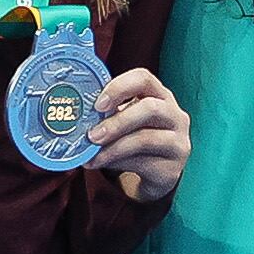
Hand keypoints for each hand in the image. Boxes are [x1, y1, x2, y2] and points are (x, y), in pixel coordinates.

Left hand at [88, 67, 189, 200]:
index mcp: (160, 96)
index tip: (98, 104)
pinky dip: (117, 163)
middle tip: (92, 134)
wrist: (156, 174)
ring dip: (114, 146)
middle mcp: (175, 115)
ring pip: (146, 138)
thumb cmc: (136, 139)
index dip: (120, 87)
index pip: (144, 78)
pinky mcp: (173, 167)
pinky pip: (143, 162)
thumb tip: (75, 117)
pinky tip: (101, 163)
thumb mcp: (125, 122)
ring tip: (93, 154)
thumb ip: (108, 115)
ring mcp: (178, 142)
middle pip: (150, 108)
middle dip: (117, 121)